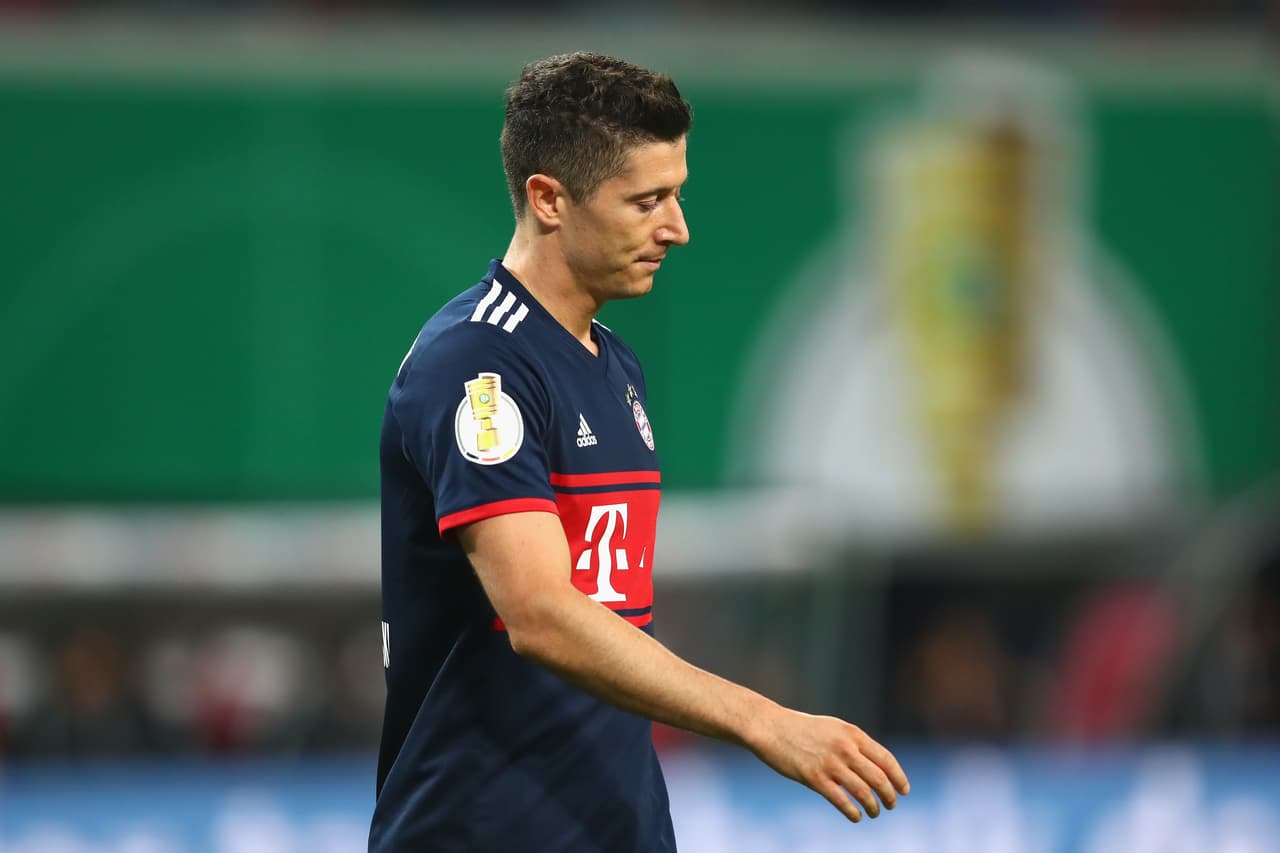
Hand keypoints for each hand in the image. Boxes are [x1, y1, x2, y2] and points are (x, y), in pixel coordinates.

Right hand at [749, 708, 909, 822]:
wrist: (770, 727)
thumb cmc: (801, 729)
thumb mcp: (833, 728)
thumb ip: (854, 743)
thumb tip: (875, 764)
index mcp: (852, 734)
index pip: (886, 759)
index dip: (899, 778)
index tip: (904, 790)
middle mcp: (845, 748)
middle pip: (879, 778)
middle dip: (890, 796)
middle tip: (891, 805)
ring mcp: (830, 763)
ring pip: (863, 792)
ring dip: (874, 807)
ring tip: (875, 813)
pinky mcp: (814, 778)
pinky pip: (842, 801)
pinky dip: (853, 812)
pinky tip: (856, 817)